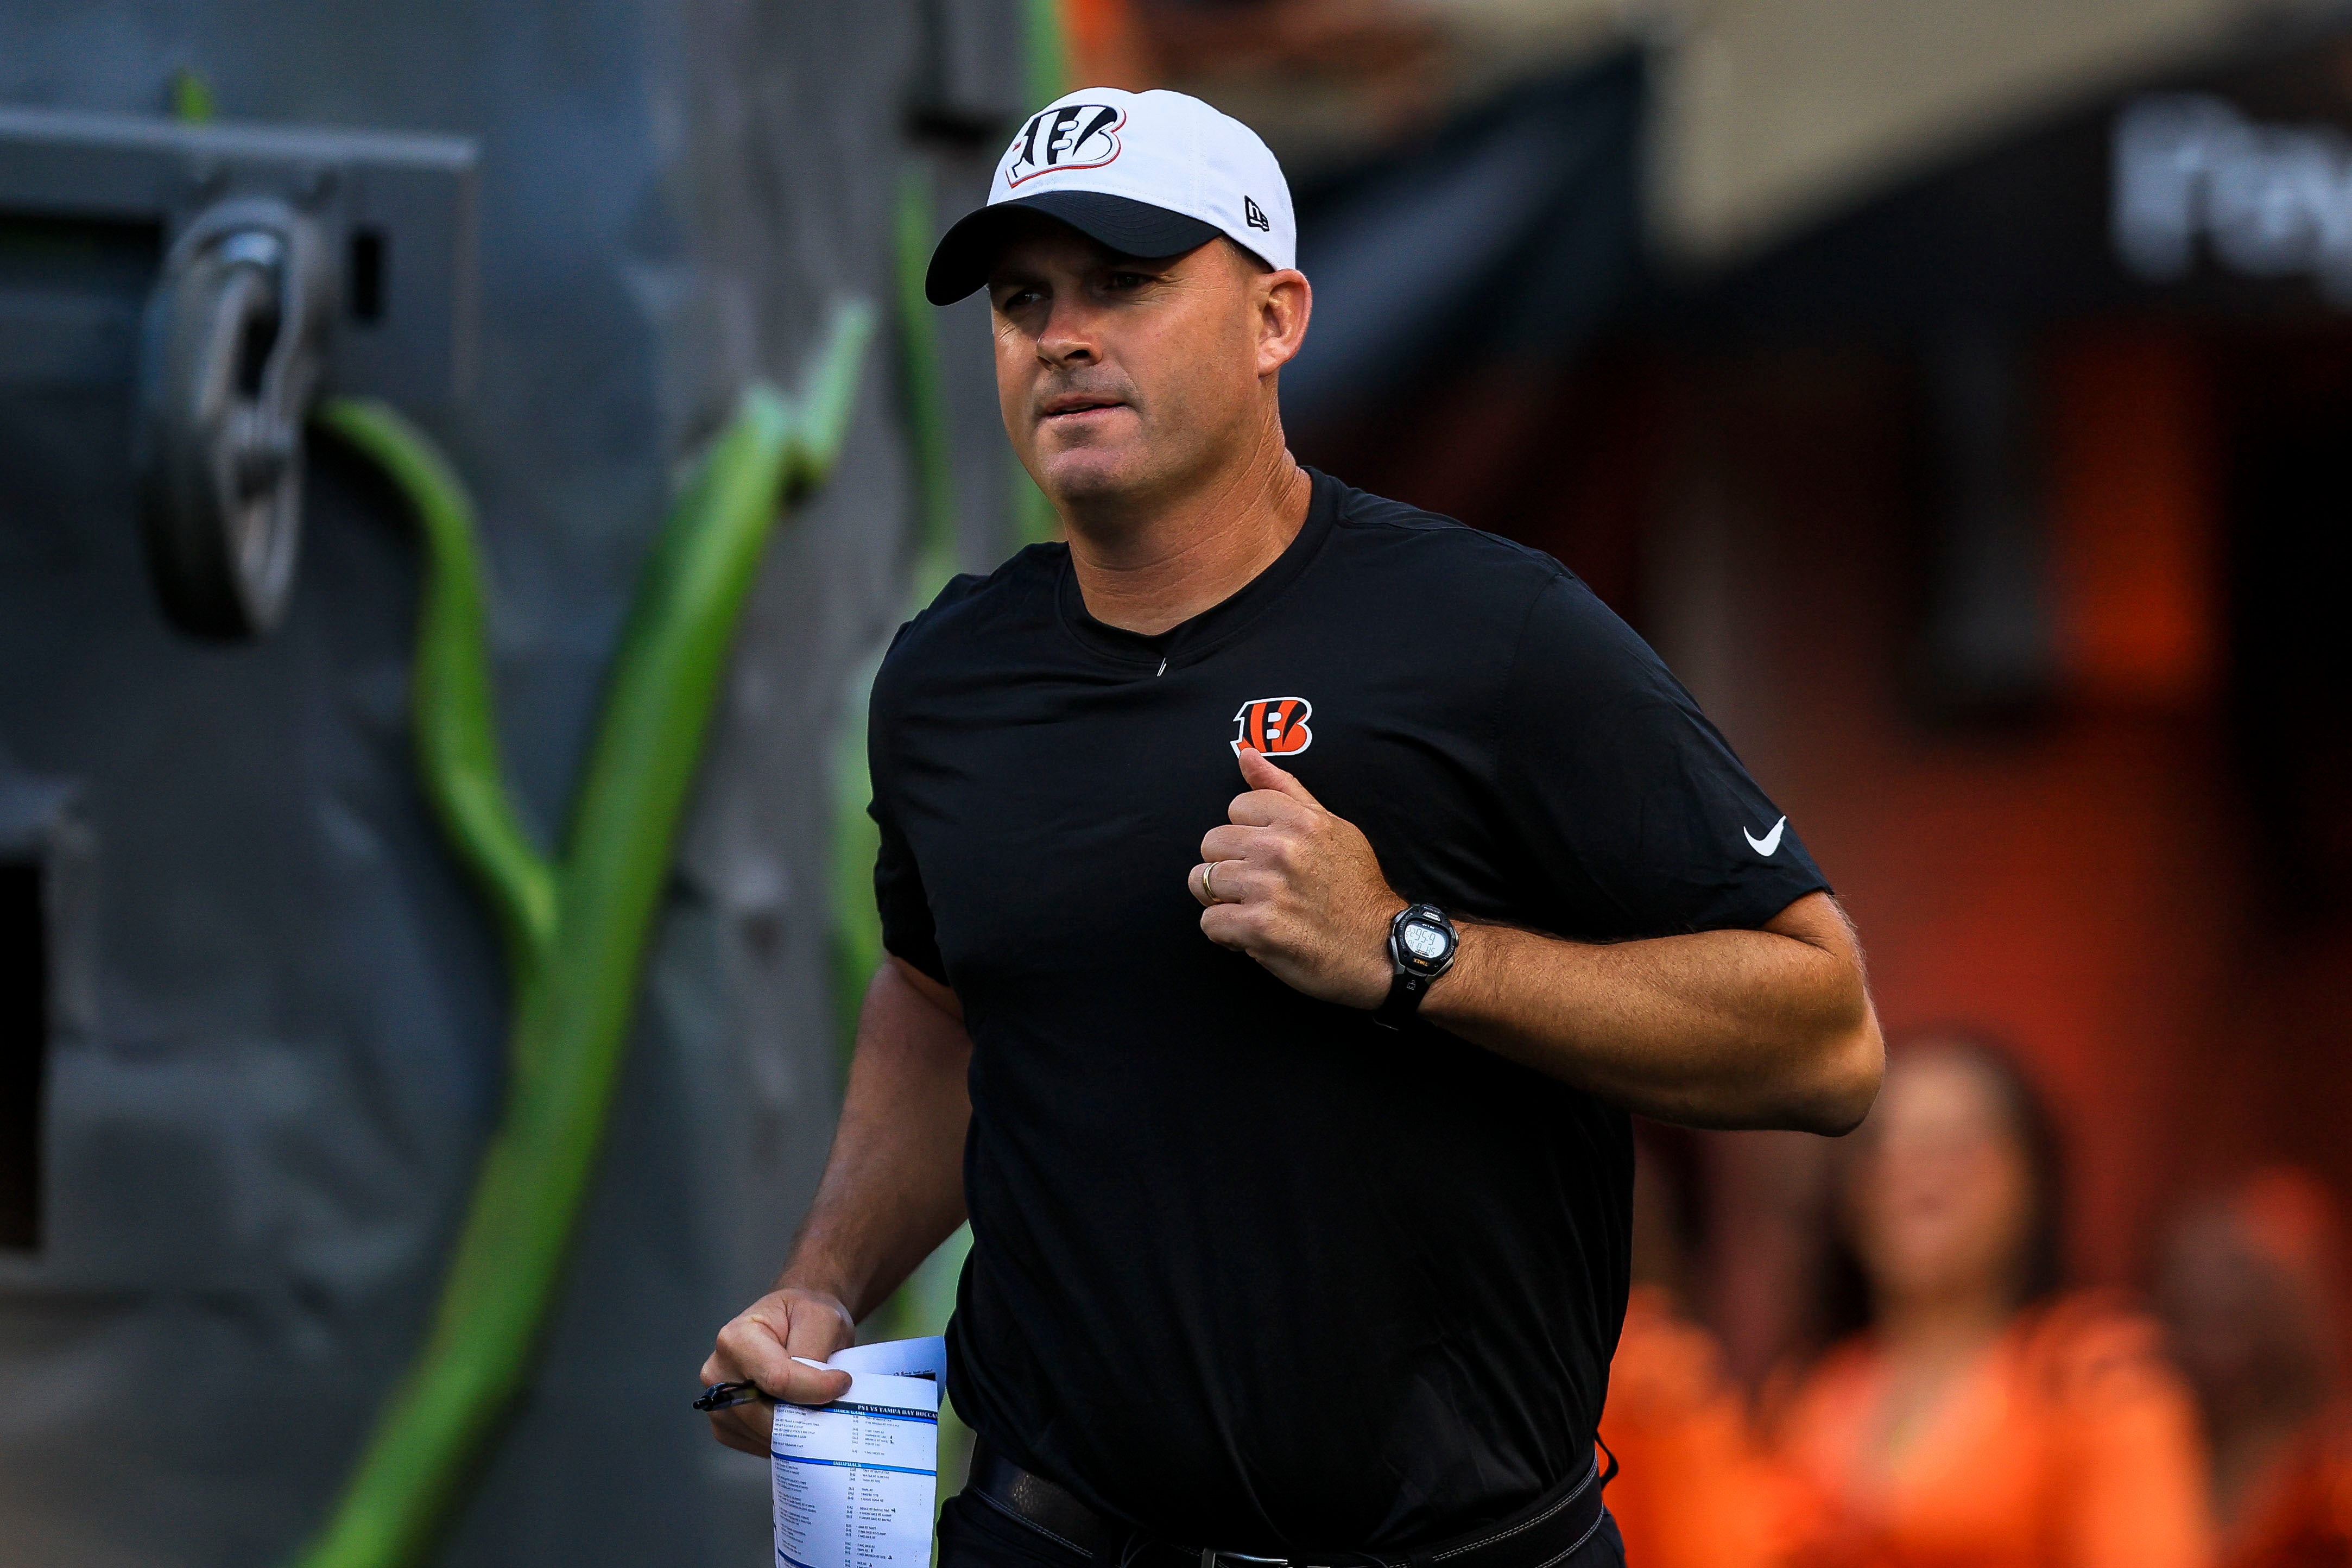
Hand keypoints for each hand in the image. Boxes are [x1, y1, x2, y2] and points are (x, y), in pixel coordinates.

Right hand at [700, 1285, 856, 1455]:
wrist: (793, 1322)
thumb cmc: (804, 1316)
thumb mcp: (820, 1317)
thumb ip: (816, 1351)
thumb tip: (819, 1392)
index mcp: (736, 1339)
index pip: (777, 1379)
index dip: (816, 1388)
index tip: (843, 1383)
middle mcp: (717, 1374)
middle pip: (767, 1416)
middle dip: (807, 1415)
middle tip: (834, 1404)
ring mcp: (718, 1404)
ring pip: (764, 1436)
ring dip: (798, 1430)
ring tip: (816, 1405)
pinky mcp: (726, 1426)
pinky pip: (759, 1446)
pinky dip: (785, 1439)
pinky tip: (798, 1417)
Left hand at [1190, 747, 1403, 1008]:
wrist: (1382, 950)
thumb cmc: (1356, 889)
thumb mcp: (1331, 827)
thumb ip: (1284, 788)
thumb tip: (1245, 753)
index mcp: (1300, 820)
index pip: (1236, 807)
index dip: (1248, 836)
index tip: (1268, 857)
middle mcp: (1282, 848)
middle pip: (1212, 843)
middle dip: (1228, 866)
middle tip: (1257, 887)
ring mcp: (1268, 888)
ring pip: (1201, 881)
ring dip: (1222, 901)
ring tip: (1254, 910)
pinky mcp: (1259, 928)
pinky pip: (1209, 921)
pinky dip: (1225, 933)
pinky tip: (1252, 936)